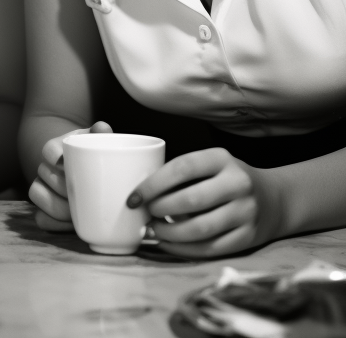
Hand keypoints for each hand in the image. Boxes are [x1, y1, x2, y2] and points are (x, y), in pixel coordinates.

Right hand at [28, 121, 112, 232]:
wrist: (88, 171)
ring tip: (79, 213)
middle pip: (44, 174)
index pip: (48, 148)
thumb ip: (102, 135)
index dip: (52, 155)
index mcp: (60, 148)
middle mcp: (47, 167)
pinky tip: (70, 224)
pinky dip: (54, 223)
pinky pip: (40, 218)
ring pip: (36, 194)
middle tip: (85, 196)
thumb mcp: (99, 142)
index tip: (62, 162)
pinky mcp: (44, 209)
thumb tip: (103, 127)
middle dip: (63, 187)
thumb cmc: (96, 155)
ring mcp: (43, 187)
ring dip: (57, 206)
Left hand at [127, 148, 278, 257]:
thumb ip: (182, 173)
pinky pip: (211, 248)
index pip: (182, 168)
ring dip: (169, 232)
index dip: (153, 183)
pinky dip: (184, 248)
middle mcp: (238, 183)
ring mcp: (246, 212)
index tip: (133, 197)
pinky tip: (168, 244)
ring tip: (153, 230)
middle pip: (190, 200)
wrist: (274, 199)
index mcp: (221, 159)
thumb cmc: (226, 179)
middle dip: (160, 209)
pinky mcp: (249, 237)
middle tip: (144, 213)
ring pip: (200, 228)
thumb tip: (141, 193)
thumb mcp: (210, 164)